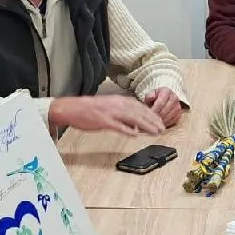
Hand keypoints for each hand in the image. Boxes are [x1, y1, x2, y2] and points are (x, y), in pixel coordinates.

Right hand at [49, 95, 164, 135]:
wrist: (71, 108)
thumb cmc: (88, 109)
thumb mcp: (108, 106)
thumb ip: (122, 113)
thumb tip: (135, 123)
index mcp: (118, 100)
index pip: (140, 106)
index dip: (152, 114)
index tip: (160, 121)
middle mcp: (117, 104)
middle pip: (140, 112)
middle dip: (153, 120)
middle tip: (162, 128)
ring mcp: (110, 113)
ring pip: (133, 118)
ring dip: (146, 125)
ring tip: (155, 132)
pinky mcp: (103, 121)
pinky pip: (118, 126)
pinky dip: (127, 130)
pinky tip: (135, 134)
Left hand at [144, 87, 183, 127]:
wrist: (165, 98)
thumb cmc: (156, 97)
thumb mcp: (151, 94)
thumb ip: (149, 96)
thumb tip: (150, 98)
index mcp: (167, 92)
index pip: (160, 103)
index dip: (154, 110)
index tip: (148, 115)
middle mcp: (174, 98)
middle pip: (164, 111)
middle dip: (156, 117)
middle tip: (149, 121)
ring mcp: (178, 107)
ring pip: (168, 117)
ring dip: (160, 121)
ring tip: (153, 123)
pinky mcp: (179, 114)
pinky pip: (172, 121)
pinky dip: (165, 123)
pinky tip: (159, 124)